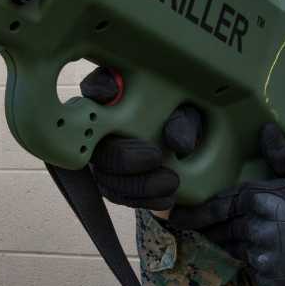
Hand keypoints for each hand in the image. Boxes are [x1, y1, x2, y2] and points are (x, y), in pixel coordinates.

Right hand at [80, 66, 202, 209]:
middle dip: (122, 153)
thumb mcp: (189, 116)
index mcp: (116, 95)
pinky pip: (117, 195)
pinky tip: (166, 197)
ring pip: (104, 173)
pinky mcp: (110, 181)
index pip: (96, 85)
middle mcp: (100, 125)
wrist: (189, 160)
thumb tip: (177, 141)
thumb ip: (183, 122)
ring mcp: (101, 154)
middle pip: (94, 138)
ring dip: (137, 183)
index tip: (110, 92)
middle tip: (154, 156)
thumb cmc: (182, 124)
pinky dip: (143, 200)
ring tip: (171, 182)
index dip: (99, 88)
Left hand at [172, 124, 284, 285]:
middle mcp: (253, 228)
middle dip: (205, 230)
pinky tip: (262, 258)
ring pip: (234, 250)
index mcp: (257, 200)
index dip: (193, 213)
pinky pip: (253, 270)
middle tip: (188, 229)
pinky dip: (255, 264)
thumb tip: (265, 129)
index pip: (216, 207)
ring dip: (230, 245)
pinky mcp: (268, 278)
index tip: (175, 216)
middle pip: (219, 231)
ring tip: (227, 239)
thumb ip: (281, 154)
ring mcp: (260, 255)